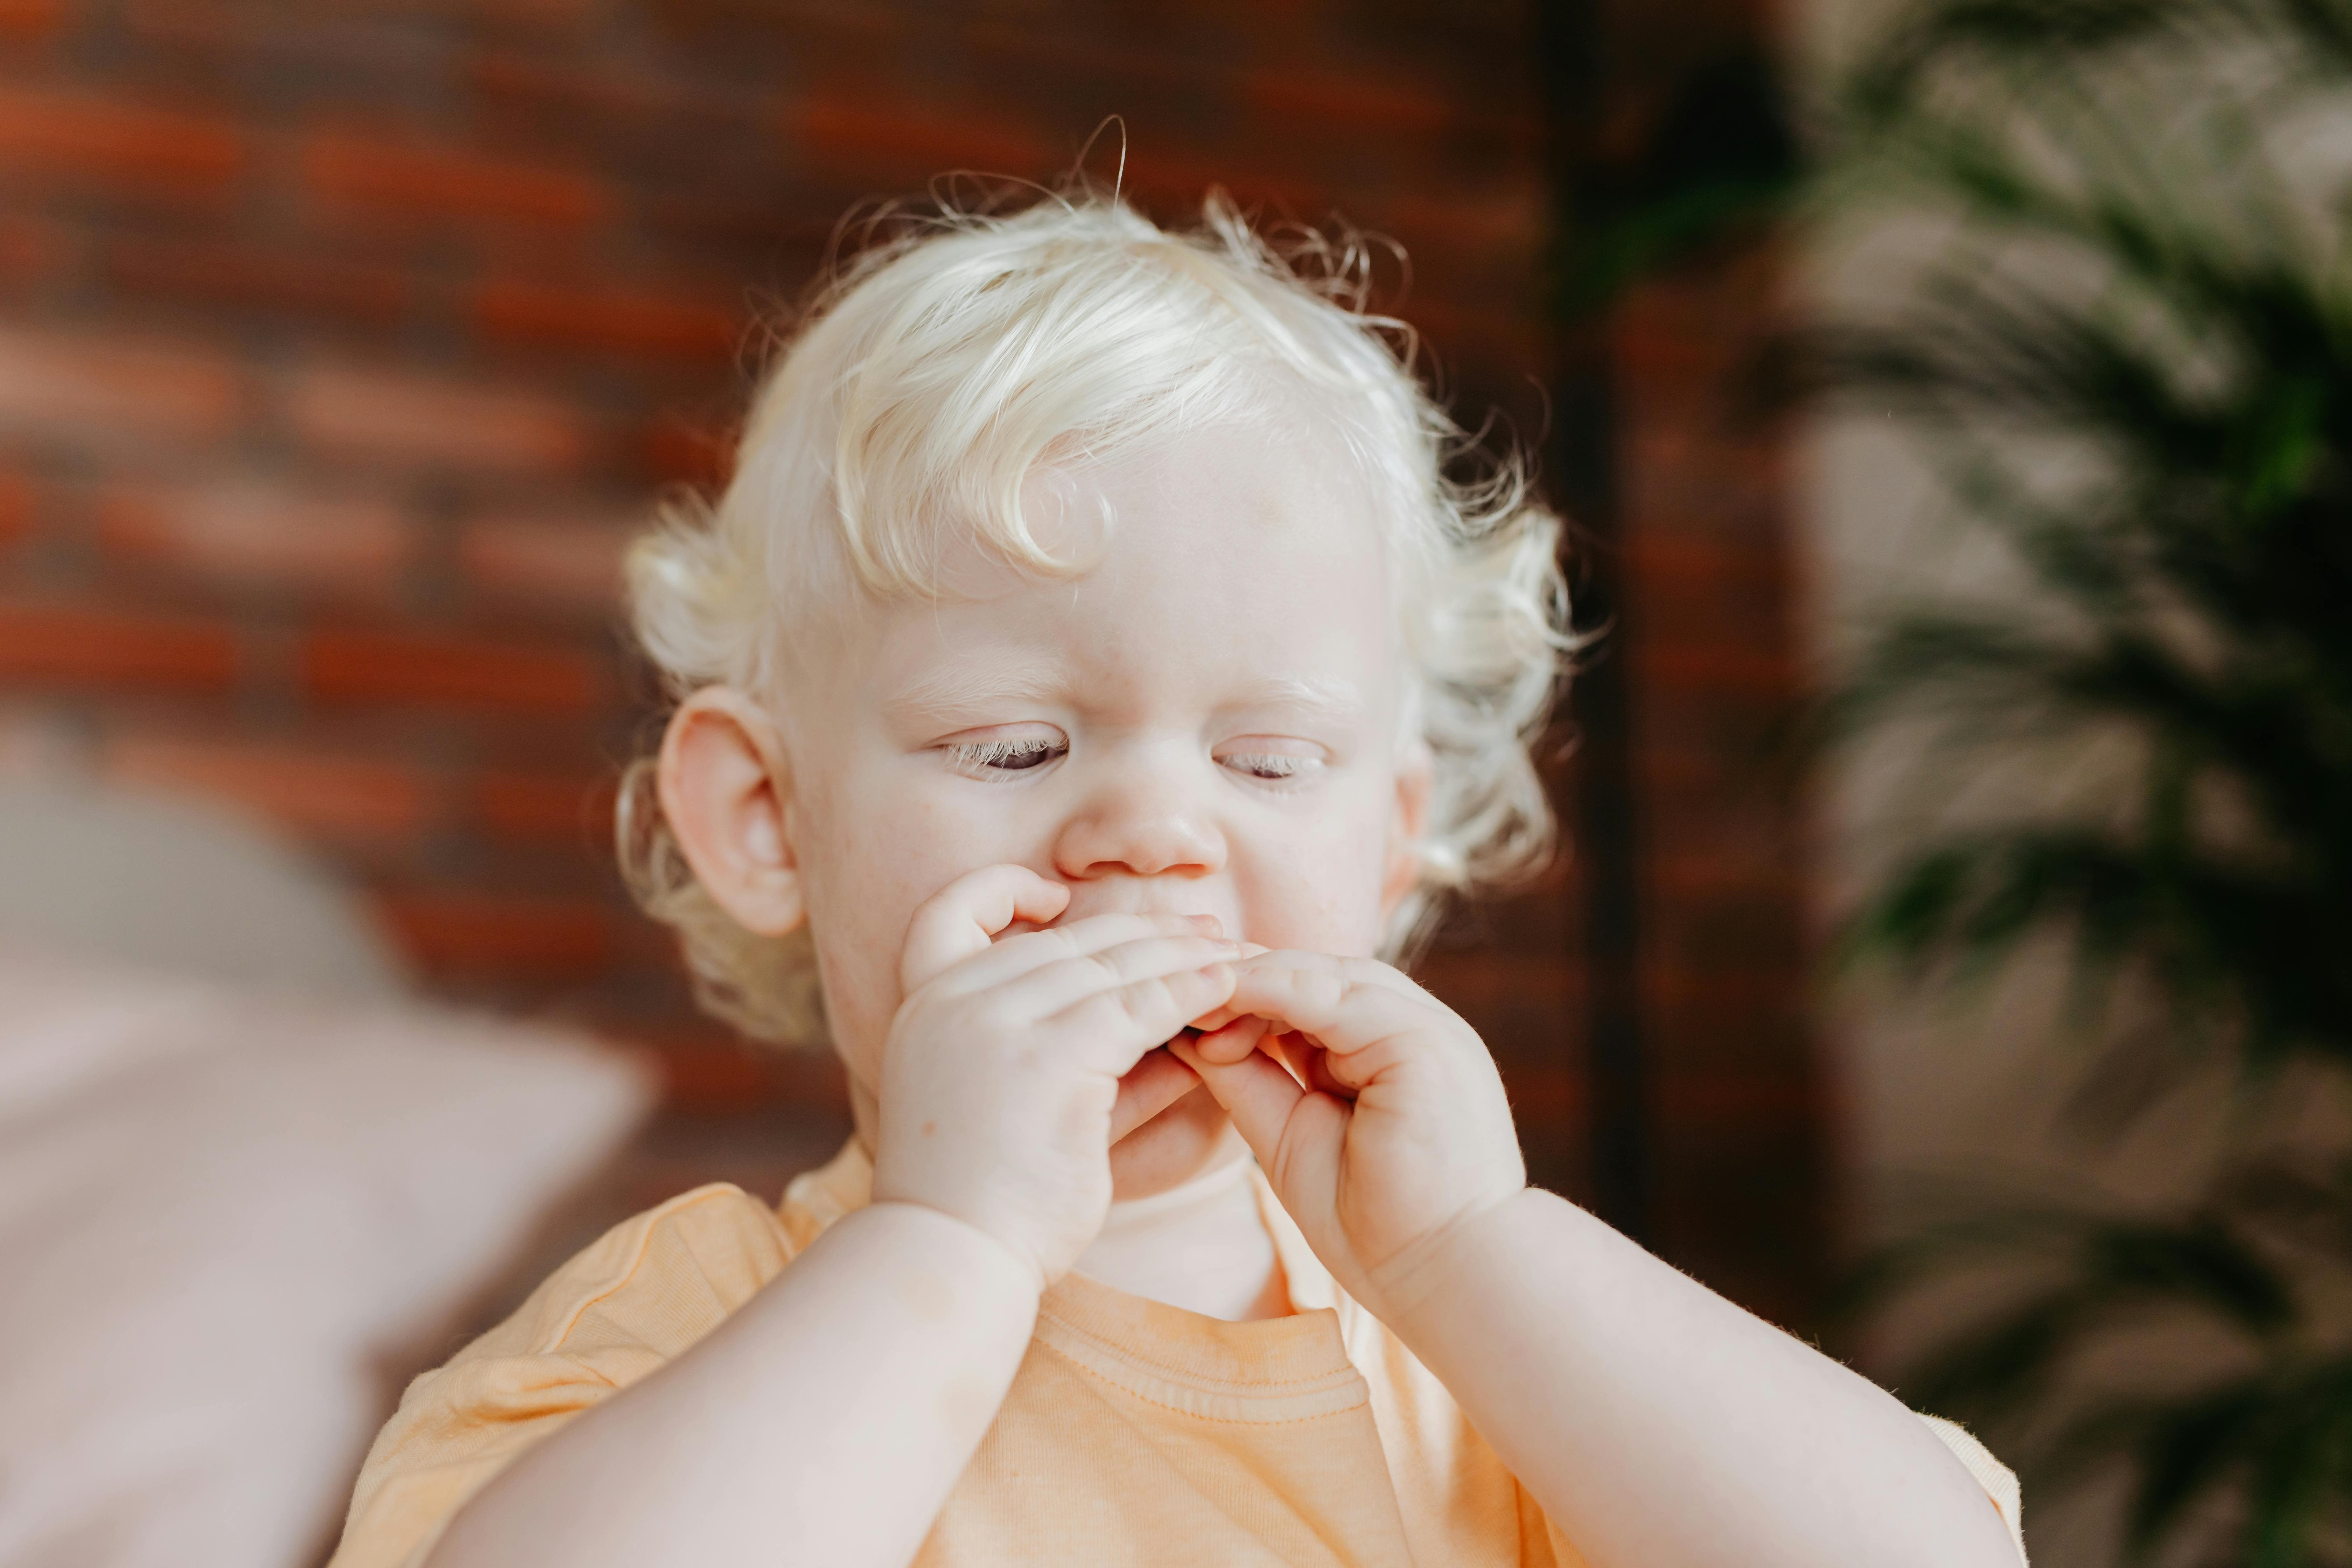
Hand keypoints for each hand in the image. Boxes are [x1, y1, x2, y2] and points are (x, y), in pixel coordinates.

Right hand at [871, 864, 1240, 1291]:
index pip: (955, 911)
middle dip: (1142, 930)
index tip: (1062, 899)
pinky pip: (1138, 1006)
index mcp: (924, 1003)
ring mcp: (997, 1022)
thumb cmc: (987, 1198)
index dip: (1006, 892)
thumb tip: (1172, 1026)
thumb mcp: (1025, 1104)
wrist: (950, 1262)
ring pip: (1110, 963)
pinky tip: (1226, 990)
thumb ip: (1083, 1058)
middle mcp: (953, 999)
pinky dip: (1188, 991)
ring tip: (1231, 957)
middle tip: (1204, 930)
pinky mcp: (1049, 1057)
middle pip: (1063, 940)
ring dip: (1179, 955)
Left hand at [1172, 951, 1525, 1323]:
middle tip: (1169, 998)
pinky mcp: (1427, 1038)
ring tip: (1192, 1003)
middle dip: (1239, 983)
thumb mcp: (1291, 1137)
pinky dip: (1275, 993)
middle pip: (1313, 974)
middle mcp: (1412, 1027)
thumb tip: (1193, 1036)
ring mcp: (1427, 1027)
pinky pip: (1339, 995)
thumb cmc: (1376, 1229)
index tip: (1176, 1015)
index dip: (1240, 999)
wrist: (1448, 1279)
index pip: (1306, 996)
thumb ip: (1251, 1080)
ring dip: (1251, 984)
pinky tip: (1225, 1003)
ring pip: (1324, 974)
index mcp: (1387, 1050)